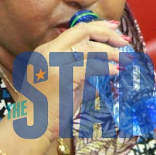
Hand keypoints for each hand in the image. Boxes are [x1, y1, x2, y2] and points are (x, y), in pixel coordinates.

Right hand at [21, 20, 129, 141]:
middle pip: (82, 31)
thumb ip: (83, 74)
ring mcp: (52, 63)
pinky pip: (90, 67)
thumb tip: (108, 71)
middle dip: (107, 34)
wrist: (30, 127)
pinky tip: (115, 72)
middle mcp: (48, 52)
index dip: (98, 27)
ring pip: (88, 48)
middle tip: (125, 42)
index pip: (75, 30)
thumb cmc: (47, 110)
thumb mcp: (65, 84)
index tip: (115, 29)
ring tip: (125, 59)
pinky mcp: (60, 76)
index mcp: (46, 50)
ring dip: (111, 53)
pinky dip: (105, 68)